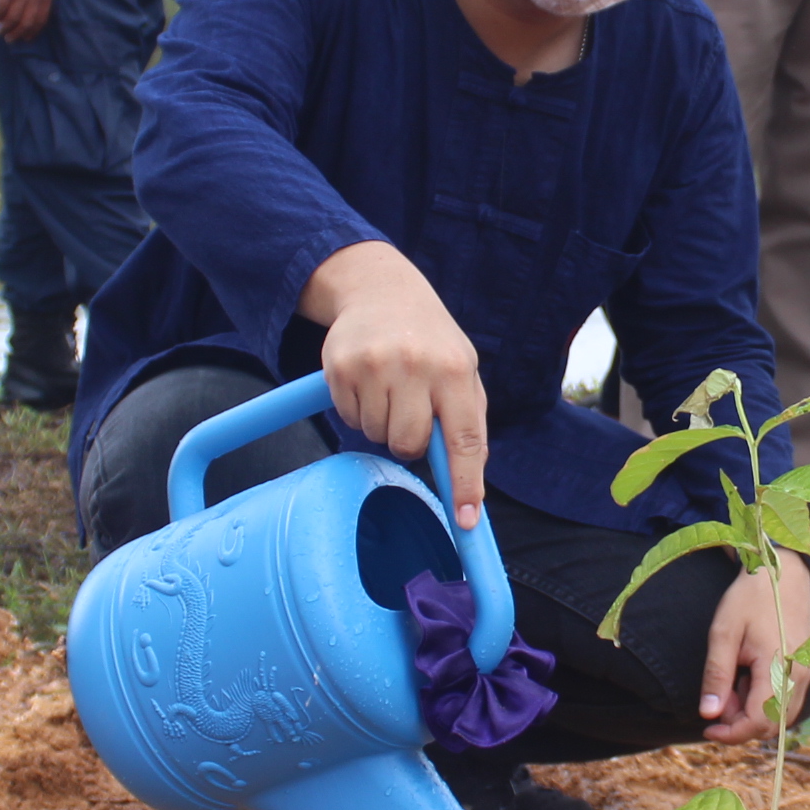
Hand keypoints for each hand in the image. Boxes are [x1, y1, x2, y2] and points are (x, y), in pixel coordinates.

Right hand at [308, 242, 489, 523]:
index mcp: (456, 369)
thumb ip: (468, 422)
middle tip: (410, 411)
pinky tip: (369, 381)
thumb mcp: (462, 368)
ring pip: (376, 434)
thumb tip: (470, 481)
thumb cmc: (430, 340)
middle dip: (409, 441)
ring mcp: (373, 365)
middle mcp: (415, 365)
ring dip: (383, 423)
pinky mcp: (339, 367)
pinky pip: (350, 418)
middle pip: (408, 444)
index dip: (465, 483)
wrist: (381, 289)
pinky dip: (359, 410)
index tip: (466, 520)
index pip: (465, 438)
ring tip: (390, 387)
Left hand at [700, 550, 809, 743]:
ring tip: (734, 678)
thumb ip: (717, 676)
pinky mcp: (806, 669)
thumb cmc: (750, 598)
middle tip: (719, 693)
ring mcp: (806, 673)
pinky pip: (787, 700)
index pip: (758, 722)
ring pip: (780, 716)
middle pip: (770, 725)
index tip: (707, 728)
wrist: (782, 571)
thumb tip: (708, 715)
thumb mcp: (724, 633)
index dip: (731, 733)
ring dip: (752, 710)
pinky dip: (764, 700)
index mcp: (779, 668)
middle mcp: (800, 676)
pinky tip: (750, 674)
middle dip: (739, 721)